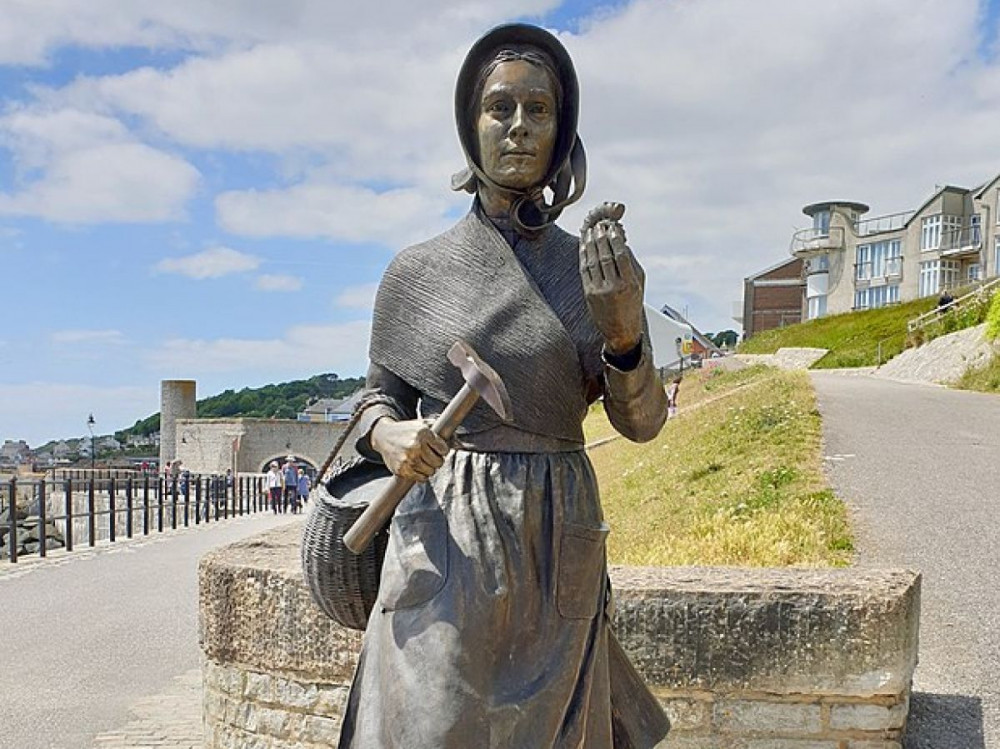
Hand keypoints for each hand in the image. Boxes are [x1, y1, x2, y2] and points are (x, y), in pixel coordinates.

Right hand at [370, 417, 448, 482]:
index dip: (442, 449)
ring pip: (431, 472)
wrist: (384, 436)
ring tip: (423, 461)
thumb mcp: (424, 425)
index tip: (437, 447)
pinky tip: (416, 466)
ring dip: (429, 468)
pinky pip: (420, 478)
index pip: (444, 449)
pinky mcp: (401, 469)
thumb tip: (460, 443)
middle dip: (437, 460)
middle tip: (430, 456)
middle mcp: (415, 445)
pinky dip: (421, 475)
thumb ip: (442, 430)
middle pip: (438, 462)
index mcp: (423, 432)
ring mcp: (407, 458)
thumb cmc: (408, 430)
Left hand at [579, 202, 644, 354]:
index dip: (615, 239)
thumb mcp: (639, 284)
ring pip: (593, 261)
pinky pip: (584, 270)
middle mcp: (614, 287)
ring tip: (591, 231)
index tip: (613, 227)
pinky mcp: (588, 294)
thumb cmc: (632, 305)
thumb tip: (621, 241)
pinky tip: (584, 245)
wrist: (621, 331)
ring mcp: (599, 291)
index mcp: (629, 284)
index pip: (621, 255)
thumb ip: (632, 262)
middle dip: (601, 238)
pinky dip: (584, 256)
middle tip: (600, 226)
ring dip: (591, 243)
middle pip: (605, 256)